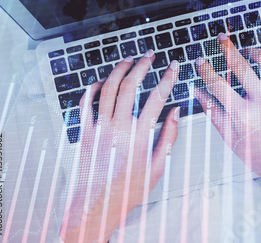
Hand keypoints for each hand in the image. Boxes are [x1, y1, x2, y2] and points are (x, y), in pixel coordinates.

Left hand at [60, 50, 179, 241]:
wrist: (96, 205)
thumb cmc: (128, 189)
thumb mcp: (157, 167)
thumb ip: (168, 137)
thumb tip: (176, 112)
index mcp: (138, 136)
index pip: (157, 97)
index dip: (167, 78)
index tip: (174, 66)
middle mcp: (117, 127)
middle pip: (129, 86)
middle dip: (142, 65)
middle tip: (150, 55)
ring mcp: (98, 127)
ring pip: (107, 88)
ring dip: (119, 70)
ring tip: (129, 59)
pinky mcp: (85, 131)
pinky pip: (85, 103)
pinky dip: (93, 87)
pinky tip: (101, 80)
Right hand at [194, 34, 260, 212]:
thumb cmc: (260, 155)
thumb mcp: (230, 137)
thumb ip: (212, 112)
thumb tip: (197, 92)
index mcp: (243, 115)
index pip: (218, 84)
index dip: (205, 69)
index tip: (200, 61)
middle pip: (241, 66)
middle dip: (227, 48)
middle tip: (221, 38)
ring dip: (253, 51)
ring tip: (246, 50)